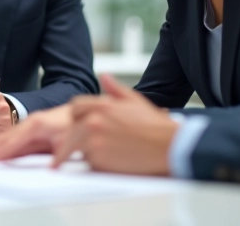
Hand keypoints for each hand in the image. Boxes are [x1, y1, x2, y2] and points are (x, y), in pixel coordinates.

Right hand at [0, 104, 71, 163]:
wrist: (82, 111)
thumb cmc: (76, 125)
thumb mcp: (70, 142)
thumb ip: (59, 156)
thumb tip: (52, 168)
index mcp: (35, 126)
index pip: (12, 143)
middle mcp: (30, 123)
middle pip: (7, 139)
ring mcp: (31, 123)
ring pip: (11, 136)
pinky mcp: (35, 126)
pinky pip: (17, 135)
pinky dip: (7, 141)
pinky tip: (2, 146)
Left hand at [51, 74, 177, 174]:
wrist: (168, 146)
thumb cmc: (154, 124)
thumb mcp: (134, 100)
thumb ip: (115, 88)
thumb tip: (104, 76)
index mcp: (101, 105)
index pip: (75, 108)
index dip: (78, 115)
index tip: (80, 123)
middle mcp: (93, 122)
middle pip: (71, 130)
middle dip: (78, 136)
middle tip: (90, 142)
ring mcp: (94, 142)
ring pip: (78, 147)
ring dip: (87, 150)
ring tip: (108, 151)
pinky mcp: (99, 161)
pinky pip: (89, 163)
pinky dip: (97, 163)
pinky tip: (114, 160)